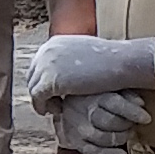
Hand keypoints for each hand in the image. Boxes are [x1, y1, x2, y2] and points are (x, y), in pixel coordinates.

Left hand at [23, 31, 154, 114]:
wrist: (122, 63)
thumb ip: (69, 59)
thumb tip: (62, 72)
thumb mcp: (84, 52)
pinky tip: (58, 111)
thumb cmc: (111, 60)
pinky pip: (37, 98)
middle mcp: (46, 51)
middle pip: (32, 76)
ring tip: (58, 108)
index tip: (55, 92)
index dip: (44, 80)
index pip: (38, 64)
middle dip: (41, 90)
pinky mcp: (50, 81)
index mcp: (54, 42)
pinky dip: (44, 107)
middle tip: (55, 102)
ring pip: (33, 88)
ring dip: (43, 100)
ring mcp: (46, 65)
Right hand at [60, 87, 146, 153]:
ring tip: (127, 135)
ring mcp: (78, 128)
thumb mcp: (111, 88)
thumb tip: (140, 103)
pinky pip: (92, 152)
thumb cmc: (94, 94)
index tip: (146, 118)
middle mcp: (84, 111)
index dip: (132, 112)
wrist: (69, 102)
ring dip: (119, 139)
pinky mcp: (75, 141)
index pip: (114, 103)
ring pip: (101, 138)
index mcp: (94, 94)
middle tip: (133, 125)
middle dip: (125, 126)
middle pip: (108, 122)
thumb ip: (127, 94)